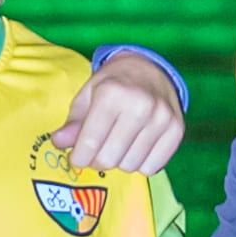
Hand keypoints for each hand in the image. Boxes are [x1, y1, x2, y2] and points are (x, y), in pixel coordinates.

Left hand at [43, 47, 190, 180]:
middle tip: (97, 151)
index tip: (77, 157)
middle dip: (97, 161)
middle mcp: (140, 105)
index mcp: (111, 94)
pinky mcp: (177, 130)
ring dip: (120, 161)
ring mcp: (162, 118)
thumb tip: (59, 143)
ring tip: (119, 145)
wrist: (150, 69)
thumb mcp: (88, 96)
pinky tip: (137, 147)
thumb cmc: (114, 83)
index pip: (89, 144)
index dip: (78, 157)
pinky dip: (141, 163)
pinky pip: (152, 167)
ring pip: (131, 166)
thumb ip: (74, 123)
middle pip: (109, 159)